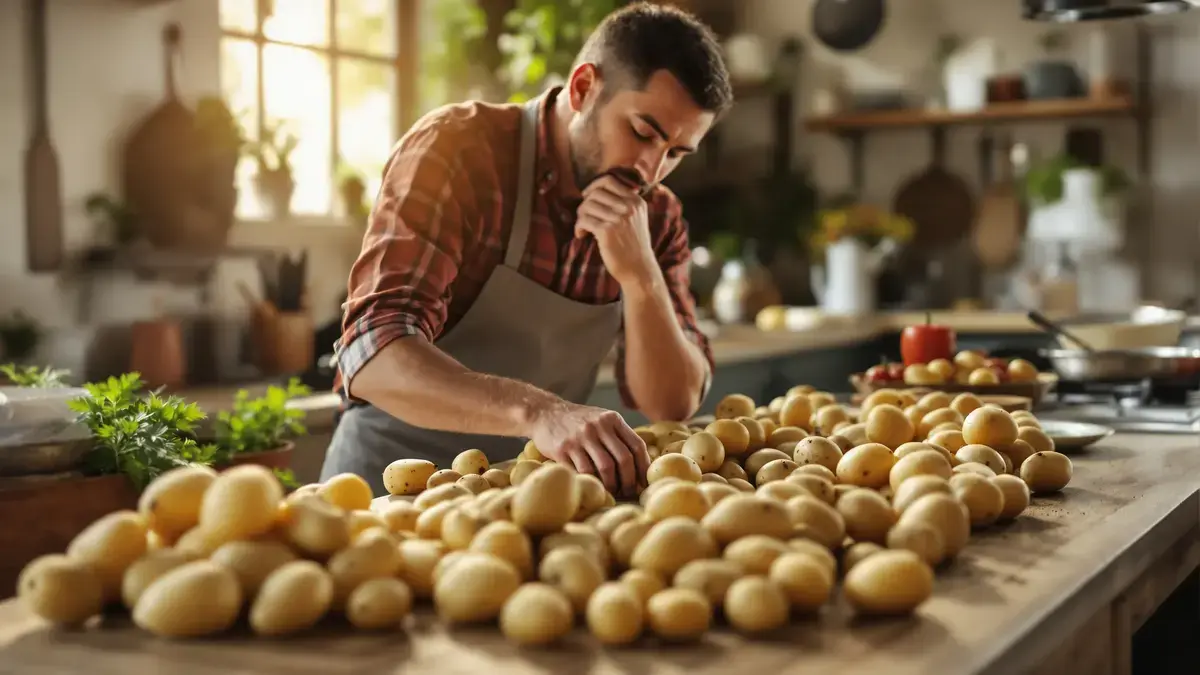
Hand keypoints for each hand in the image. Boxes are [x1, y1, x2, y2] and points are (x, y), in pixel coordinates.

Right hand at [529, 400, 649, 496]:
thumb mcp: (601, 420)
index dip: (644, 467)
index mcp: (612, 419)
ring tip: (613, 493)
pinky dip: (591, 483)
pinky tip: (594, 488)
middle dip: (629, 481)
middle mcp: (598, 426)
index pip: (637, 445)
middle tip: (629, 493)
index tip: (644, 483)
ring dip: (612, 485)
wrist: (545, 413)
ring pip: (605, 468)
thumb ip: (619, 436)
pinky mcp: (563, 449)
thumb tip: (641, 466)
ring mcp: (580, 437)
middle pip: (623, 459)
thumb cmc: (578, 422)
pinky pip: (583, 471)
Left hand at [575, 175, 658, 287]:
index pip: (609, 180)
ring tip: (583, 228)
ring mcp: (618, 218)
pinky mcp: (607, 231)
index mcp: (636, 201)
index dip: (593, 186)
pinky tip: (582, 235)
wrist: (639, 269)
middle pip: (595, 193)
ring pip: (587, 206)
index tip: (587, 196)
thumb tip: (595, 191)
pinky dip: (578, 227)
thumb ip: (624, 203)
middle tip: (584, 217)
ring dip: (580, 217)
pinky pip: (583, 220)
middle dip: (585, 204)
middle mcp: (628, 207)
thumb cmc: (634, 245)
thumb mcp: (637, 219)